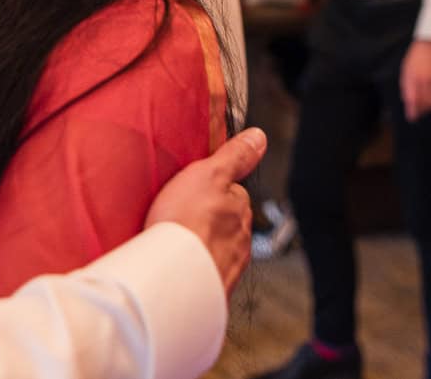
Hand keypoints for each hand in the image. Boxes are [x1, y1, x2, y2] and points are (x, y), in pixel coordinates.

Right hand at [145, 127, 266, 292]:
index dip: (214, 188)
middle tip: (182, 216)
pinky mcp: (210, 292)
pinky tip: (175, 265)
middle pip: (227, 225)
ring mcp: (226, 269)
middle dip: (211, 220)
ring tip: (176, 242)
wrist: (171, 279)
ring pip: (216, 251)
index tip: (195, 189)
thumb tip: (259, 137)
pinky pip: (203, 275)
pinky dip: (193, 270)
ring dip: (202, 247)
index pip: (234, 194)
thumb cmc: (187, 224)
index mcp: (240, 212)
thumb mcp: (209, 174)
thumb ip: (235, 156)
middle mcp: (240, 243)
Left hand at [399, 39, 430, 120]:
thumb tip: (407, 101)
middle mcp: (426, 79)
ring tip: (427, 107)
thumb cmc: (416, 57)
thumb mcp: (407, 69)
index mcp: (413, 76)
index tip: (411, 117)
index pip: (413, 99)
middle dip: (421, 110)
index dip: (412, 110)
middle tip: (419, 114)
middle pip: (424, 102)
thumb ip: (406, 85)